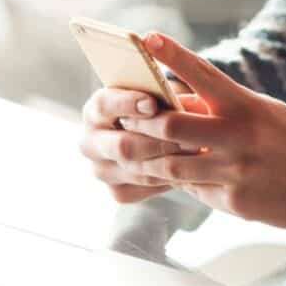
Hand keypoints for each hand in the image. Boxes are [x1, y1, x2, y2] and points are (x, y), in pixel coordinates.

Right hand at [79, 86, 182, 203]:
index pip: (104, 106)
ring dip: (169, 163)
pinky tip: (187, 169)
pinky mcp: (117, 192)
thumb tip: (176, 103)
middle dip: (157, 142)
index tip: (153, 104)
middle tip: (187, 138)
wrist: (153, 135)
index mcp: (95, 111)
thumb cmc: (156, 106)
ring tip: (195, 153)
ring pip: (137, 171)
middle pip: (122, 146)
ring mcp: (101, 170)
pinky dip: (167, 179)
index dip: (127, 104)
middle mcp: (90, 143)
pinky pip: (144, 188)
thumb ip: (159, 95)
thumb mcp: (155, 94)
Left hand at [118, 33, 285, 229]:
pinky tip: (176, 178)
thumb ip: (223, 107)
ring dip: (148, 160)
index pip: (203, 74)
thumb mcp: (264, 112)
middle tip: (125, 120)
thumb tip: (178, 103)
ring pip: (172, 165)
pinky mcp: (236, 201)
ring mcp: (237, 171)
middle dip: (141, 123)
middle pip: (172, 126)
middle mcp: (240, 136)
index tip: (148, 37)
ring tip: (136, 154)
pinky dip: (180, 183)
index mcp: (247, 105)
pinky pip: (193, 191)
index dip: (172, 55)